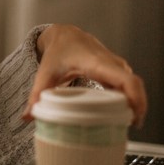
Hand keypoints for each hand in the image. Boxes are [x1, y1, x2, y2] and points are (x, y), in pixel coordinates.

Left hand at [23, 24, 147, 126]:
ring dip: (133, 106)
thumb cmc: (59, 52)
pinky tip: (122, 118)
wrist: (66, 35)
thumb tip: (27, 117)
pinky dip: (129, 101)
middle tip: (128, 129)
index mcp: (97, 63)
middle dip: (136, 108)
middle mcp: (112, 64)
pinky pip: (129, 87)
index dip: (136, 99)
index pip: (126, 79)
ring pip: (134, 87)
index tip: (134, 117)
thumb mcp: (46, 73)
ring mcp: (117, 67)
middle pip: (134, 86)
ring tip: (125, 127)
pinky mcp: (117, 73)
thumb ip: (36, 95)